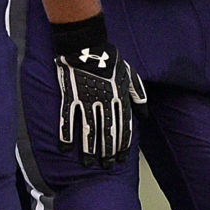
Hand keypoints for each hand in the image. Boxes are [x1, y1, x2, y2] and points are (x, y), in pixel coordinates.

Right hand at [51, 14, 146, 166]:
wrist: (87, 44)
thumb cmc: (110, 59)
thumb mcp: (130, 74)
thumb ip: (139, 95)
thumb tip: (144, 115)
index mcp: (120, 97)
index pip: (124, 126)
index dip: (123, 144)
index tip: (122, 158)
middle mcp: (105, 101)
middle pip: (108, 131)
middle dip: (108, 151)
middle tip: (107, 166)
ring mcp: (87, 99)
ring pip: (89, 128)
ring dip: (89, 148)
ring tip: (88, 163)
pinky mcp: (71, 95)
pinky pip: (68, 117)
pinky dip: (65, 133)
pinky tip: (64, 148)